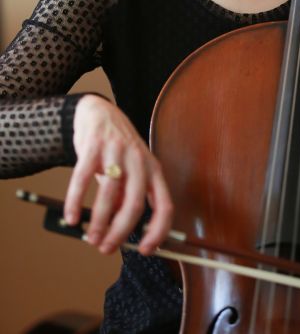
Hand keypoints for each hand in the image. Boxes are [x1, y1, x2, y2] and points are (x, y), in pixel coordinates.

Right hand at [64, 95, 172, 255]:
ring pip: (109, 194)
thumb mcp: (132, 171)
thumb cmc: (117, 149)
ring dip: (99, 221)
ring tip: (91, 238)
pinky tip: (72, 217)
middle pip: (135, 204)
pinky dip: (76, 201)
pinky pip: (83, 179)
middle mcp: (139, 160)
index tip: (146, 249)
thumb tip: (120, 229)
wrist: (100, 112)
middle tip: (106, 248)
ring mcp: (117, 151)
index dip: (158, 231)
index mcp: (153, 170)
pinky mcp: (94, 146)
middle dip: (120, 232)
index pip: (165, 205)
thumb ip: (128, 196)